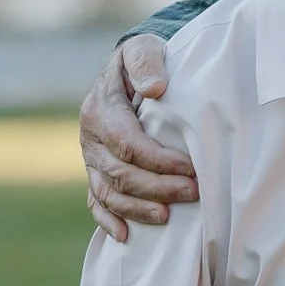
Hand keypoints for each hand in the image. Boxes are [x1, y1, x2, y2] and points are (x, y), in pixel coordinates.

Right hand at [80, 36, 196, 241]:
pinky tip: (125, 237)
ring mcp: (91, 158)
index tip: (191, 168)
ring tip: (168, 217)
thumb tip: (155, 88)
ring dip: (137, 209)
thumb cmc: (144, 61)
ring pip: (108, 192)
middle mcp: (90, 138)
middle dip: (157, 187)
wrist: (129, 70)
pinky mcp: (96, 171)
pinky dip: (108, 220)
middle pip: (121, 173)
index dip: (159, 161)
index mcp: (100, 110)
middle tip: (194, 192)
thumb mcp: (143, 48)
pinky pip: (95, 201)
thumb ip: (147, 62)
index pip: (128, 144)